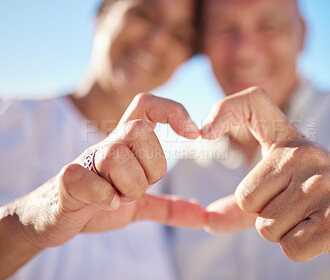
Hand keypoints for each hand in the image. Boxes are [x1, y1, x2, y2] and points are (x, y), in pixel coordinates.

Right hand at [8, 93, 204, 249]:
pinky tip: (107, 205)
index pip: (147, 104)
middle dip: (151, 167)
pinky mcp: (67, 180)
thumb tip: (202, 215)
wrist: (52, 219)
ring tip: (120, 199)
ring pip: (116, 154)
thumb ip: (169, 208)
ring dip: (128, 187)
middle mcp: (105, 145)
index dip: (173, 111)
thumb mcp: (138, 207)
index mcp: (124, 145)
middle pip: (139, 130)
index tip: (193, 134)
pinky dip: (105, 198)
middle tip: (141, 187)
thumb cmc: (95, 205)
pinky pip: (90, 180)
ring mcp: (85, 160)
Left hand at [202, 86, 329, 264]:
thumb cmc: (323, 197)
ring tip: (311, 218)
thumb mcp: (283, 190)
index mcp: (289, 141)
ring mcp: (321, 183)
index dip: (224, 109)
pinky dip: (301, 249)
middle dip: (264, 215)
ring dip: (284, 233)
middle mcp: (304, 153)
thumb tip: (207, 221)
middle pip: (247, 198)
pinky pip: (289, 247)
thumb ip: (241, 205)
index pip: (253, 102)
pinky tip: (324, 232)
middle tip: (296, 208)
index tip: (203, 132)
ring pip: (266, 227)